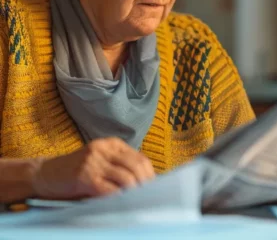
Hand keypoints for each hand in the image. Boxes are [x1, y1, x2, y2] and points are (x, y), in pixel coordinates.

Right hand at [31, 137, 154, 199]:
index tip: (156, 191)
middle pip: (137, 166)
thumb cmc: (76, 173)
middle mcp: (104, 149)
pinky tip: (122, 207)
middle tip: (150, 201)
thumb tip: (145, 185)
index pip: (141, 158)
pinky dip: (120, 200)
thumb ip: (120, 168)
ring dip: (135, 194)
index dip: (151, 176)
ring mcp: (94, 161)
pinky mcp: (85, 176)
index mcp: (112, 144)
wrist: (46, 174)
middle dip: (147, 185)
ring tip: (139, 205)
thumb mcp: (101, 163)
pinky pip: (110, 190)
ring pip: (126, 178)